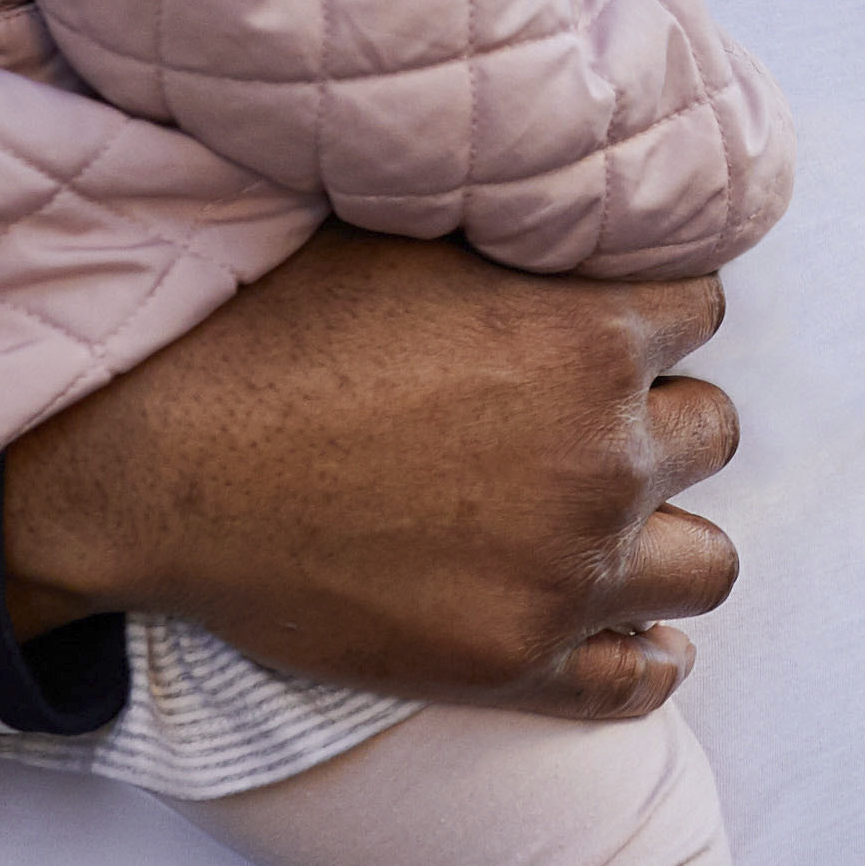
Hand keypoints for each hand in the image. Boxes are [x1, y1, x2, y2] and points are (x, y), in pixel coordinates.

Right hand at [0, 228, 741, 713]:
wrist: (153, 466)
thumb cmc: (259, 329)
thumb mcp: (398, 232)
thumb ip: (508, 226)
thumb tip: (561, 184)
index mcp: (589, 335)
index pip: (702, 307)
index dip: (648, 313)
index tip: (601, 326)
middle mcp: (602, 456)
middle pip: (710, 432)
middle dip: (655, 421)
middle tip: (579, 422)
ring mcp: (566, 574)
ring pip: (706, 565)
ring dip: (664, 536)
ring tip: (606, 524)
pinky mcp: (514, 664)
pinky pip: (638, 681)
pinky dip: (644, 659)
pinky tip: (631, 637)